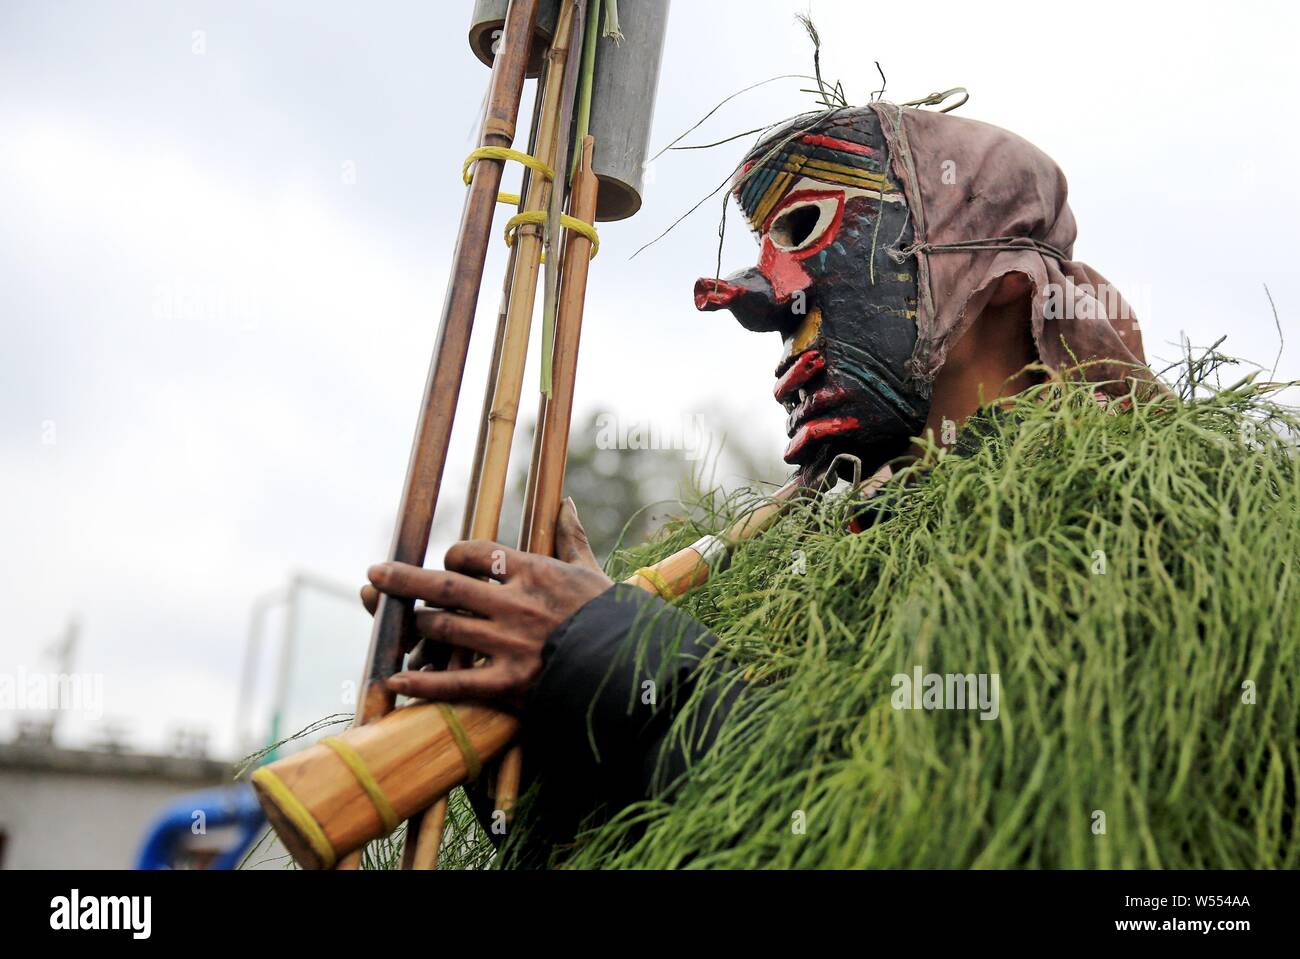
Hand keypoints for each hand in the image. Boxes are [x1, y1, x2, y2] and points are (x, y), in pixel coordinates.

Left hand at [359, 498, 612, 706]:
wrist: (634, 669)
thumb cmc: (614, 620)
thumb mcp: (593, 572)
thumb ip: (572, 537)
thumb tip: (566, 501)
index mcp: (533, 572)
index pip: (475, 553)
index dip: (453, 556)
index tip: (447, 562)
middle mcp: (513, 604)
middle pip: (444, 587)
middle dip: (405, 580)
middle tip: (376, 574)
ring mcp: (507, 644)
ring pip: (442, 628)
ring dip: (414, 626)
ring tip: (397, 625)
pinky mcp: (507, 684)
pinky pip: (453, 681)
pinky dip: (420, 682)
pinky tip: (394, 681)